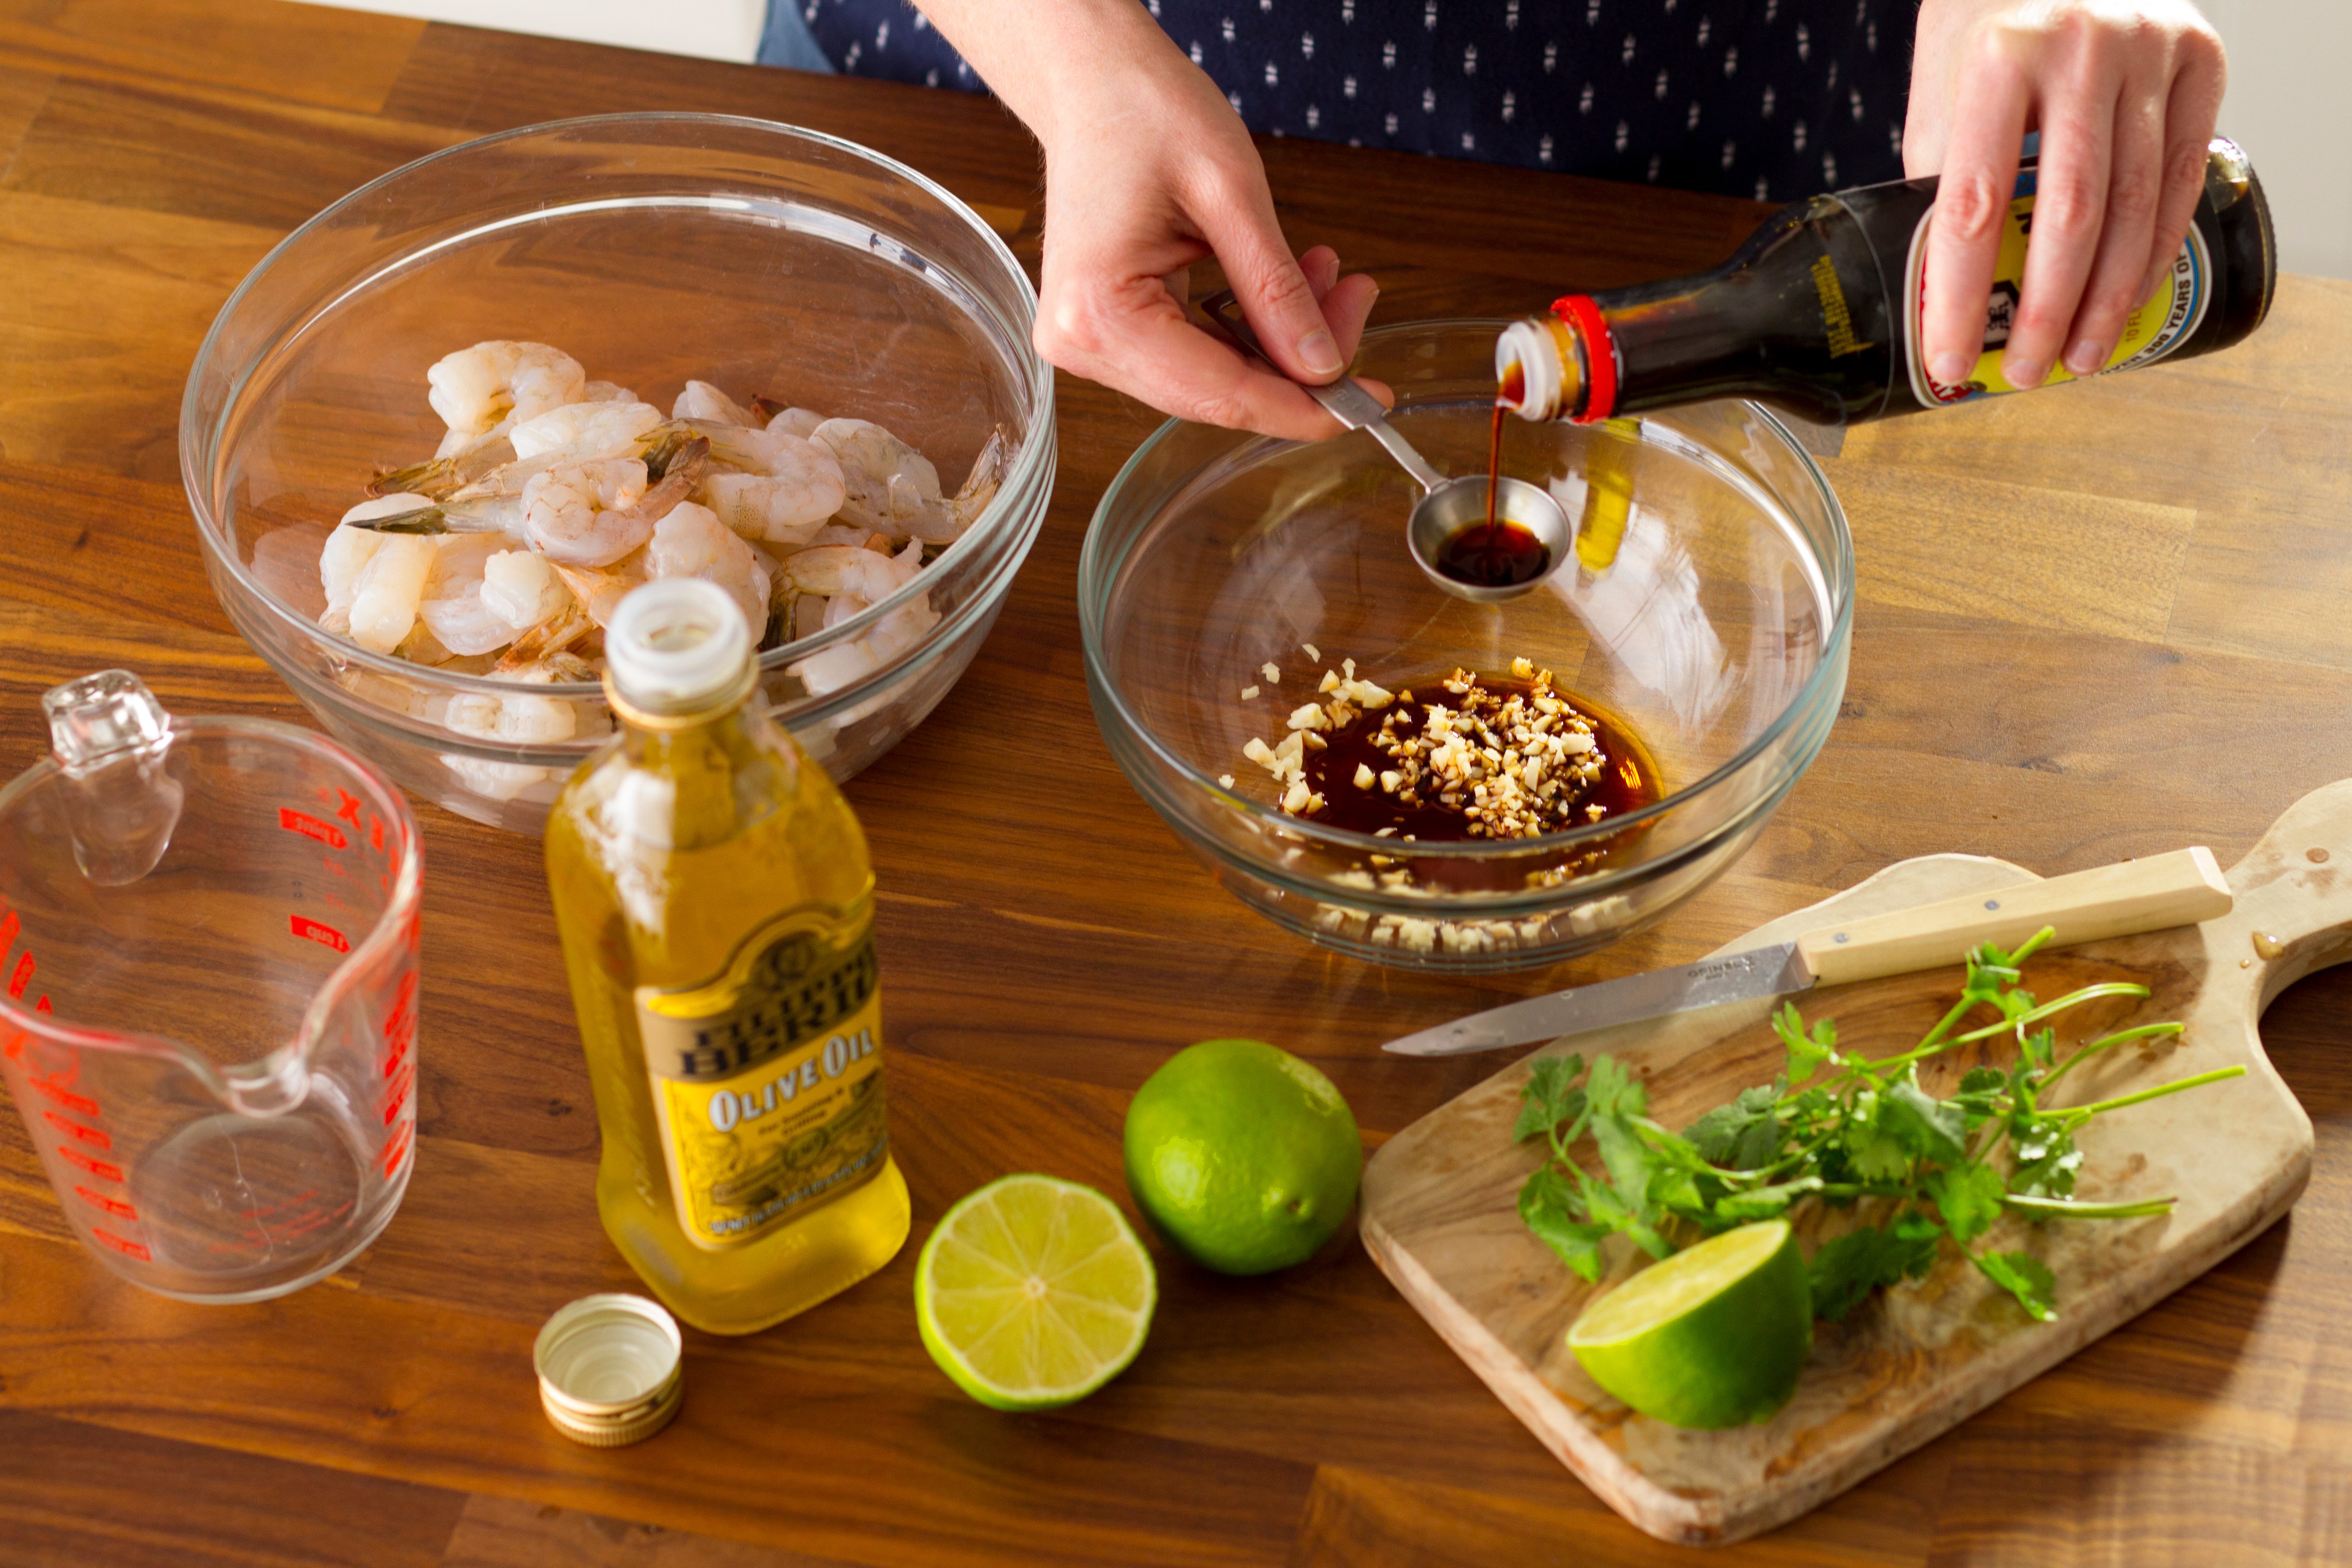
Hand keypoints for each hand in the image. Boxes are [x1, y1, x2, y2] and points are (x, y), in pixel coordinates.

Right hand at [915, 0, 1378, 439]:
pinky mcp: (1107, 329)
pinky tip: (1289, 283)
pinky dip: (1250, 326)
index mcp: (1100, 314)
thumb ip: (1275, 290)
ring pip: (1214, 379)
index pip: (1219, 394)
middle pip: (1218, 394)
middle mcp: (1083, 343)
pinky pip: (1197, 355)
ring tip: (1327, 273)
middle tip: (1358, 298)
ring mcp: (1090, 340)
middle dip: (1300, 361)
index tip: (1370, 401)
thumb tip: (1323, 368)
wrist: (1093, 80)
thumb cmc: (1145, 111)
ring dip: (1280, 339)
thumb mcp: (1230, 193)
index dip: (1303, 407)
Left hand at [1905, 0, 2224, 390]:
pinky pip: (2182, 175)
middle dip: (2045, 311)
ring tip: (2080, 355)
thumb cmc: (1993, 21)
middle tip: (2028, 372)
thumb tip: (1948, 277)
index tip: (1950, 357)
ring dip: (2109, 296)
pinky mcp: (2202, 58)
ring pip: (2136, 205)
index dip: (1960, 295)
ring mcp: (2151, 52)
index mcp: (2001, 57)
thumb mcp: (1945, 84)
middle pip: (2069, 215)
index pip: (1975, 204)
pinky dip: (2156, 247)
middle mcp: (2083, 49)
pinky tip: (2131, 295)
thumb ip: (1946, 171)